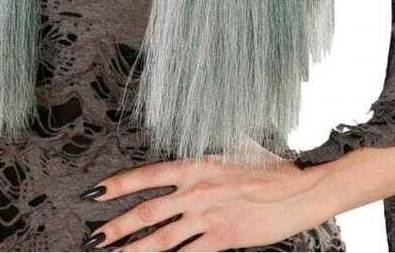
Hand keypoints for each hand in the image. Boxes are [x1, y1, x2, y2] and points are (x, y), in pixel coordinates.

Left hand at [78, 151, 331, 251]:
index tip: (96, 192)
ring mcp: (209, 215)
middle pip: (147, 211)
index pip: (146, 175)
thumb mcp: (230, 151)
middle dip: (117, 225)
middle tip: (94, 236)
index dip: (118, 185)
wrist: (299, 189)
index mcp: (195, 164)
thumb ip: (204, 161)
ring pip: (162, 237)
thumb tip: (187, 164)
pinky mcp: (224, 237)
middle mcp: (196, 190)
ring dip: (135, 249)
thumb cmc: (267, 167)